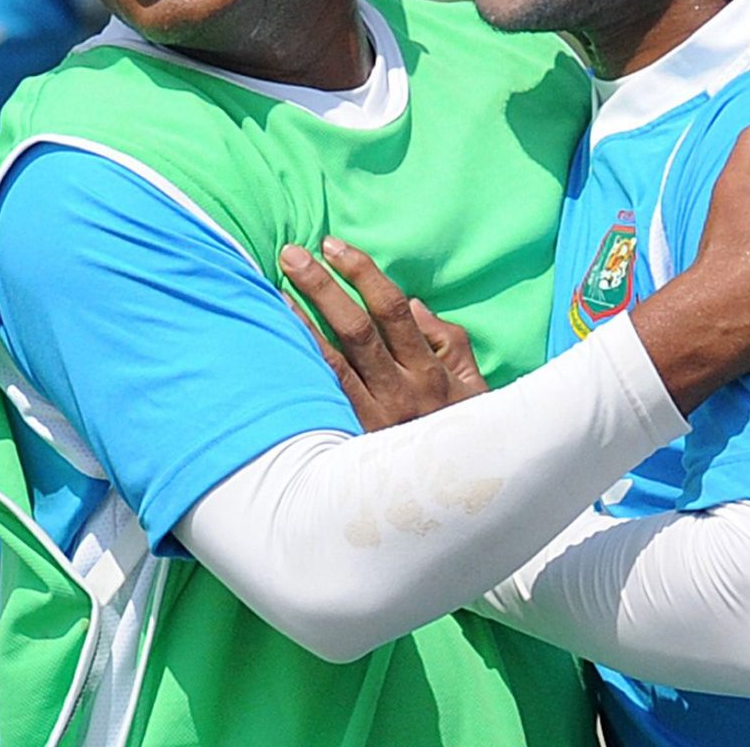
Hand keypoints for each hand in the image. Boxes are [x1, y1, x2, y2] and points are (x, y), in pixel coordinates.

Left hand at [278, 239, 488, 429]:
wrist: (456, 504)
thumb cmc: (464, 437)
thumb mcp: (472, 387)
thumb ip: (448, 341)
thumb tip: (413, 305)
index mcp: (431, 373)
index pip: (394, 310)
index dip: (363, 273)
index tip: (335, 245)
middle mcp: (401, 394)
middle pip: (356, 328)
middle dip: (323, 287)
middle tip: (293, 254)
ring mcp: (372, 421)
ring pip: (332, 361)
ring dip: (302, 321)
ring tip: (276, 287)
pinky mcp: (349, 442)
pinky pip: (320, 395)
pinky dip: (301, 363)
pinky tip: (279, 342)